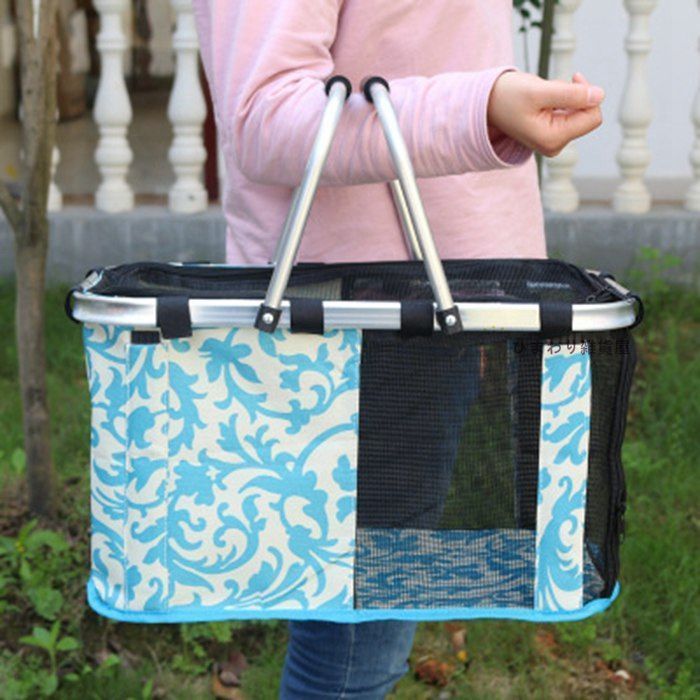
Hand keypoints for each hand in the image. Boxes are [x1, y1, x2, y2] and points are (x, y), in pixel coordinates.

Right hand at [487, 71, 603, 156]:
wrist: (485, 103)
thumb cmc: (507, 96)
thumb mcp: (539, 91)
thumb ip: (571, 94)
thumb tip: (600, 95)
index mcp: (553, 139)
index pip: (593, 117)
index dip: (588, 94)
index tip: (573, 78)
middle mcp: (554, 145)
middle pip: (587, 116)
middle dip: (576, 96)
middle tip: (556, 85)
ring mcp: (551, 141)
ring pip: (578, 113)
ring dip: (567, 97)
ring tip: (543, 95)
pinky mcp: (549, 134)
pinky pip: (568, 114)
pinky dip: (561, 102)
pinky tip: (542, 100)